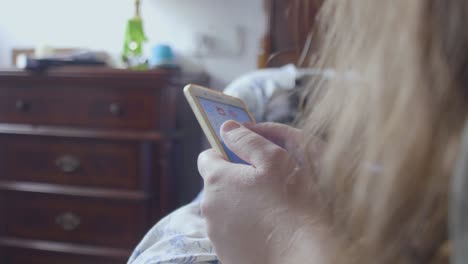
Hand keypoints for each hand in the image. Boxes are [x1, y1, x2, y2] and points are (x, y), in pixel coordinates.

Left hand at [198, 122, 325, 263]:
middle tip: (262, 185)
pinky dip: (242, 228)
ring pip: (223, 210)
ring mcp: (215, 233)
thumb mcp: (273, 159)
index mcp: (217, 179)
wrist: (300, 254)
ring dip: (238, 205)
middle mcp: (209, 206)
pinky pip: (230, 233)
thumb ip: (246, 139)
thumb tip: (226, 128)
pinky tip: (265, 231)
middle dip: (234, 181)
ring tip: (267, 211)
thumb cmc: (291, 202)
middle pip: (216, 185)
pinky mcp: (225, 253)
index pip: (207, 156)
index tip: (243, 158)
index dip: (224, 153)